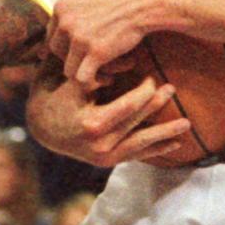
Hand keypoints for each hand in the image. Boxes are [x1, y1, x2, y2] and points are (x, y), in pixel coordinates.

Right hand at [27, 57, 190, 167]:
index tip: (153, 77)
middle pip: (138, 123)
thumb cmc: (54, 94)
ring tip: (186, 124)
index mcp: (92, 124)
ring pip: (141, 144)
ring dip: (165, 132)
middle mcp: (100, 145)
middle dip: (157, 105)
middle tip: (172, 89)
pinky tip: (175, 144)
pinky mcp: (106, 162)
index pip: (128, 105)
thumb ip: (98, 70)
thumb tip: (130, 62)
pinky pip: (135, 155)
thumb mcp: (71, 79)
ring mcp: (104, 157)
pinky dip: (156, 149)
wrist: (38, 125)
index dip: (144, 90)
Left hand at [49, 0, 151, 88]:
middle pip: (58, 53)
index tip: (85, 46)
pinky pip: (83, 78)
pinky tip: (110, 77)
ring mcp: (80, 39)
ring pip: (69, 69)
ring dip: (87, 72)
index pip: (53, 34)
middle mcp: (66, 23)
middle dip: (76, 58)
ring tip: (107, 70)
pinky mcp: (96, 53)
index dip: (68, 43)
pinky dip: (95, 81)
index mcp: (62, 7)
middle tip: (96, 58)